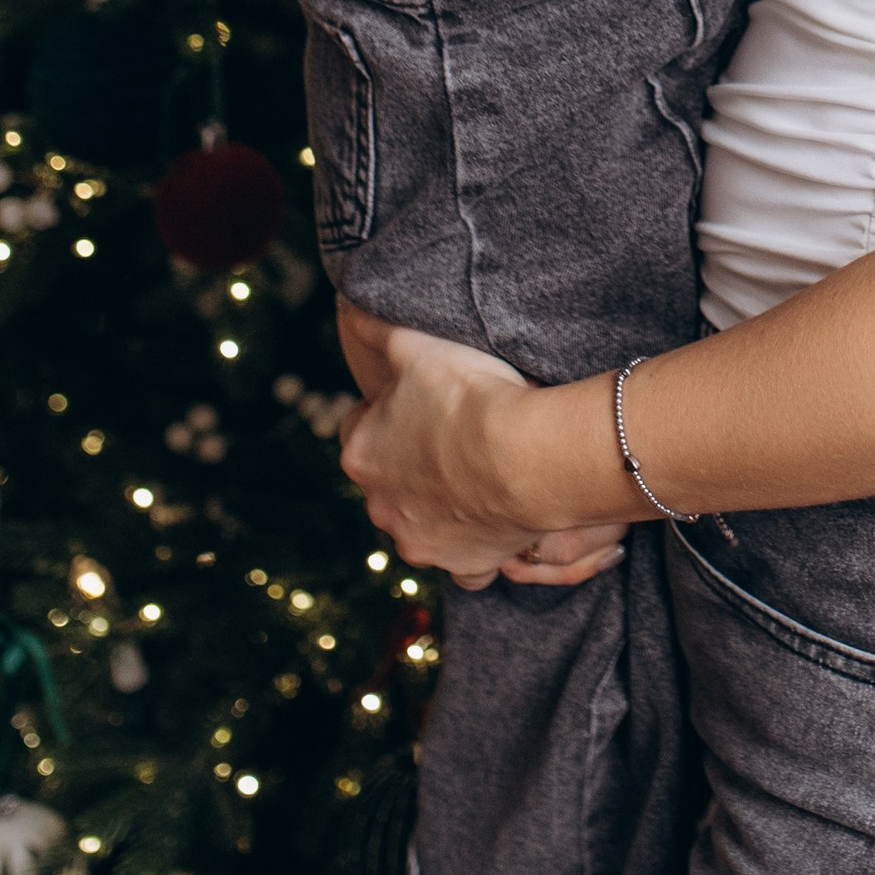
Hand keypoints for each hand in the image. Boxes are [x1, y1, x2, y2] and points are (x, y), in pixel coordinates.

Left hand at [334, 309, 625, 592]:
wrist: (526, 456)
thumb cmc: (469, 398)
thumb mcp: (416, 345)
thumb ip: (376, 330)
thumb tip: (348, 309)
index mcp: (362, 454)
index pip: (359, 427)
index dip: (389, 411)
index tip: (422, 401)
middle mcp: (381, 506)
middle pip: (388, 480)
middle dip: (412, 462)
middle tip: (454, 435)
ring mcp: (420, 541)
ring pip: (420, 522)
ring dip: (440, 504)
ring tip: (479, 474)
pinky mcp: (463, 564)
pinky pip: (464, 564)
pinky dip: (474, 546)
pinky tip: (494, 524)